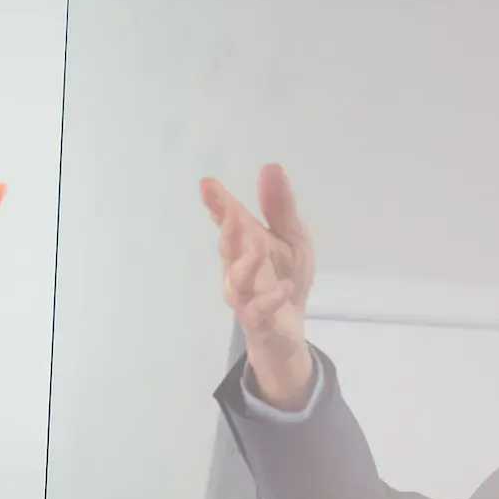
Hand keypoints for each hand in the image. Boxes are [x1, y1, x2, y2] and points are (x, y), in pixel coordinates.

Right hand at [200, 164, 316, 408]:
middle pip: (229, 246)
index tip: (207, 184)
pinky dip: (271, 299)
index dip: (218, 203)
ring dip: (247, 262)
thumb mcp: (292, 237)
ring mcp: (244, 294)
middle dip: (226, 229)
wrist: (285, 331)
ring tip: (260, 245)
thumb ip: (280, 207)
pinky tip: (283, 288)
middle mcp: (237, 268)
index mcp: (246, 245)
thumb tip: (270, 167)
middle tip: (228, 212)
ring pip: (238, 277)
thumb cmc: (284, 278)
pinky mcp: (257, 318)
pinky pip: (259, 309)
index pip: (231, 220)